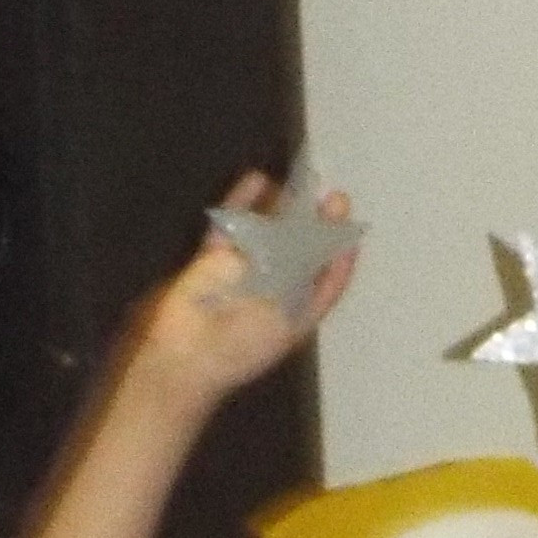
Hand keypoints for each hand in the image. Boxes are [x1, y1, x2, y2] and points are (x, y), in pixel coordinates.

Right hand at [125, 175, 359, 406]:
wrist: (185, 355)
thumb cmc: (242, 345)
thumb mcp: (287, 312)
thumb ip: (305, 275)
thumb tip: (323, 238)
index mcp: (295, 314)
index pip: (325, 283)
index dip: (340, 258)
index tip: (351, 230)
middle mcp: (272, 292)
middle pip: (299, 252)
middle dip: (316, 225)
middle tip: (334, 197)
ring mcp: (242, 275)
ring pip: (266, 234)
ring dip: (282, 209)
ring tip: (302, 182)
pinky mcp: (213, 260)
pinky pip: (229, 226)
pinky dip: (241, 204)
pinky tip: (257, 182)